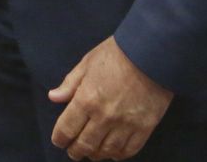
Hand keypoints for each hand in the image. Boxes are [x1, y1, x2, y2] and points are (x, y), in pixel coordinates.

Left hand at [49, 36, 172, 160]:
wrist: (152, 54)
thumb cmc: (117, 54)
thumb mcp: (87, 63)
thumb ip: (70, 83)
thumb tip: (53, 97)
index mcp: (86, 99)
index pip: (67, 129)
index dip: (60, 138)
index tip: (59, 141)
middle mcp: (104, 116)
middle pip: (85, 144)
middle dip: (76, 151)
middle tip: (73, 152)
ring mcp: (125, 124)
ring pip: (106, 150)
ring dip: (96, 155)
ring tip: (92, 153)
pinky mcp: (144, 128)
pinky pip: (129, 150)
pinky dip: (118, 155)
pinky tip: (113, 153)